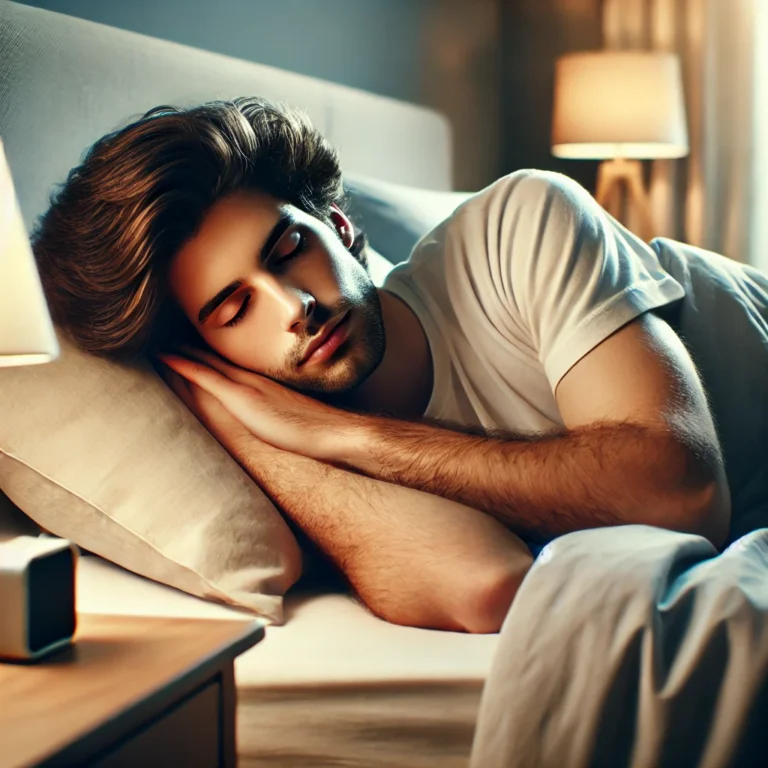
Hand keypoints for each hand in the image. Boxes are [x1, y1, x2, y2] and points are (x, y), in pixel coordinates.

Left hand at [155, 346, 362, 461]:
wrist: (332, 432)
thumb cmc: (316, 430)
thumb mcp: (288, 420)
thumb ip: (271, 416)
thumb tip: (263, 422)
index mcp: (258, 384)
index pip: (222, 364)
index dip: (199, 353)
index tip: (178, 343)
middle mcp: (248, 378)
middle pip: (208, 356)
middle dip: (183, 345)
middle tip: (155, 332)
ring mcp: (244, 385)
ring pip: (201, 361)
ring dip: (176, 350)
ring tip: (149, 338)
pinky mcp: (241, 397)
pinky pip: (205, 376)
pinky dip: (183, 365)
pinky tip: (163, 356)